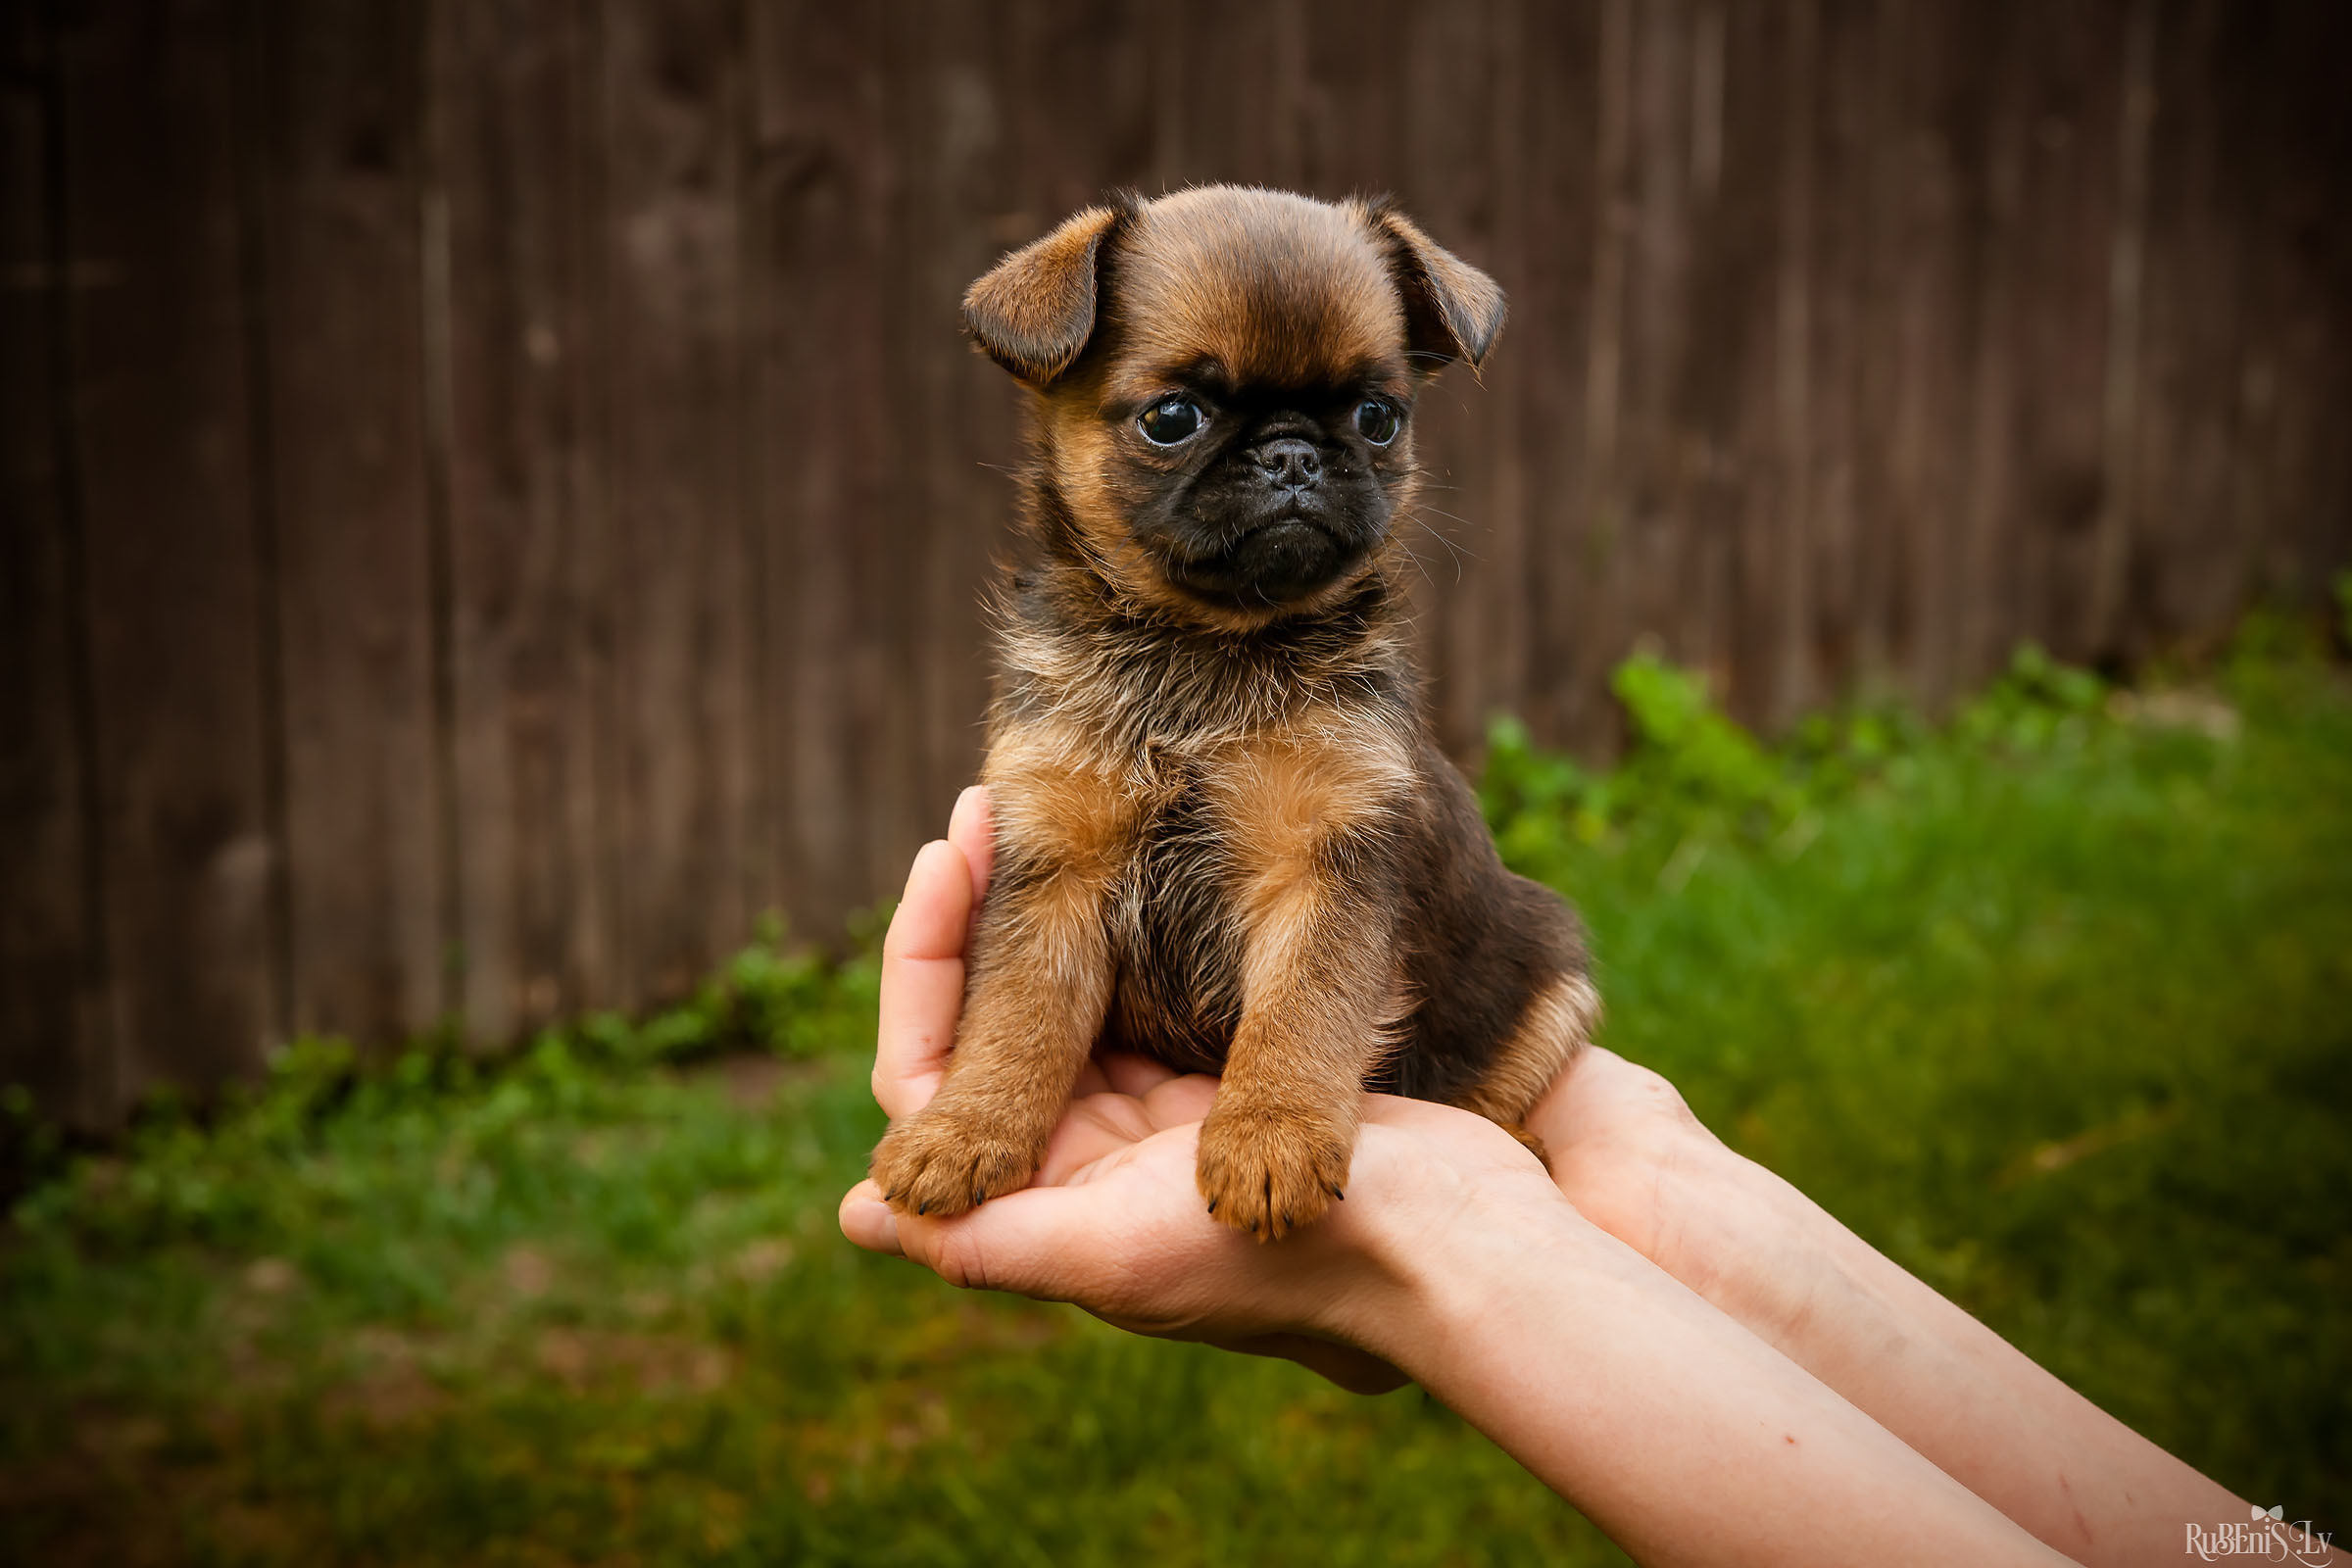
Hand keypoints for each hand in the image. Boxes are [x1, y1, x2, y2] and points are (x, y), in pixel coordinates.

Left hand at [837, 788, 1559, 1393]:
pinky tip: (1112, 846)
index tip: (942, 860)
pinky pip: (1140, 984)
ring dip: (1033, 905)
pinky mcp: (1224, 1078)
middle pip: (991, 1030)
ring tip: (1012, 810)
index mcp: (1050, 1204)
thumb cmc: (1311, 1255)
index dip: (920, 976)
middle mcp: (1089, 1163)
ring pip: (1060, 996)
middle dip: (972, 920)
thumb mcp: (1130, 1253)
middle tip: (976, 810)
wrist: (1476, 1242)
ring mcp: (1157, 1118)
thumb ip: (997, 1243)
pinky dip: (1113, 918)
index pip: (933, 1089)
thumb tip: (861, 1213)